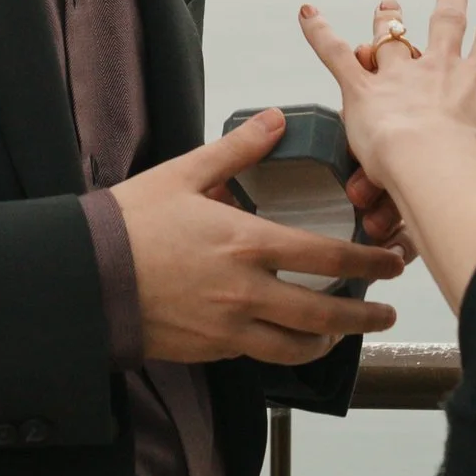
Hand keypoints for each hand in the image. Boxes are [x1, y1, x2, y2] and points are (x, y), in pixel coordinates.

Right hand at [111, 110, 404, 367]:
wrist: (84, 275)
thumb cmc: (131, 222)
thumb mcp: (184, 173)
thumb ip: (238, 150)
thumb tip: (276, 120)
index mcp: (246, 243)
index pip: (326, 258)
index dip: (368, 263)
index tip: (391, 262)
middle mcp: (245, 291)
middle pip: (323, 314)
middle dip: (364, 315)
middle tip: (386, 310)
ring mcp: (227, 327)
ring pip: (295, 348)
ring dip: (329, 343)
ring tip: (344, 334)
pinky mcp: (209, 349)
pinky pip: (258, 355)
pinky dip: (283, 349)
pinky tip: (289, 339)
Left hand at [301, 0, 475, 318]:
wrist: (434, 168)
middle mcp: (438, 66)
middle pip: (445, 22)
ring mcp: (398, 73)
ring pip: (392, 36)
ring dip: (388, 18)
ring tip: (388, 2)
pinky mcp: (361, 89)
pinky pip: (335, 53)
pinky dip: (319, 32)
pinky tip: (306, 11)